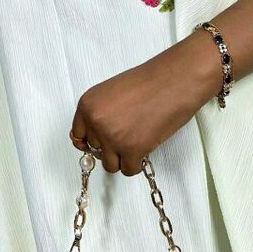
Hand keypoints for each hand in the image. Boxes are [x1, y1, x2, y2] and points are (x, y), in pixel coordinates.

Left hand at [69, 44, 217, 176]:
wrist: (174, 81)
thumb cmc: (149, 83)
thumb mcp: (112, 93)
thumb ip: (98, 114)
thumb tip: (89, 140)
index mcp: (88, 104)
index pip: (78, 135)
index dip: (94, 140)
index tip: (104, 141)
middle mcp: (96, 121)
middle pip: (95, 151)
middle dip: (112, 146)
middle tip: (130, 131)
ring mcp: (112, 136)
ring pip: (110, 165)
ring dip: (123, 157)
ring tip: (138, 139)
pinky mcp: (132, 149)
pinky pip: (129, 170)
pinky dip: (138, 163)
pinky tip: (146, 146)